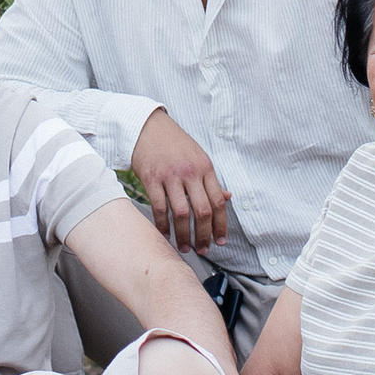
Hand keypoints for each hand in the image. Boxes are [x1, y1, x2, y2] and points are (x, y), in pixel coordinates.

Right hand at [129, 109, 233, 253]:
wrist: (148, 126)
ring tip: (184, 247)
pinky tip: (165, 233)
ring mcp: (170, 176)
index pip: (218, 201)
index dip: (221, 225)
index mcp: (205, 167)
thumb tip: (227, 199)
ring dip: (183, 235)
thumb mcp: (199, 156)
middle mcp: (190, 172)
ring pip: (182, 213)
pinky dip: (163, 224)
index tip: (220, 240)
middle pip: (202, 211)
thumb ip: (211, 179)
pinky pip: (159, 207)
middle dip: (203, 235)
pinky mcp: (151, 178)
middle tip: (202, 249)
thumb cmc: (174, 143)